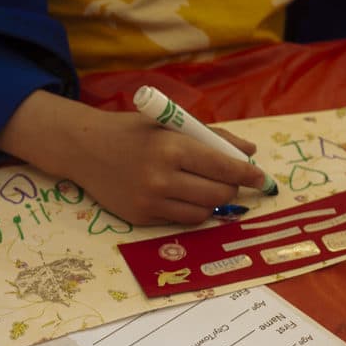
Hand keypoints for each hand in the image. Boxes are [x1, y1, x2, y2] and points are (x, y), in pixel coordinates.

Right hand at [0, 91, 264, 224]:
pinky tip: (185, 196)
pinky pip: (181, 220)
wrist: (85, 148)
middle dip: (232, 188)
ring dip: (213, 202)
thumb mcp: (171, 124)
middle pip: (218, 193)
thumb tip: (249, 153)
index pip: (223, 167)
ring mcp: (150, 201)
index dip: (247, 174)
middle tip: (232, 181)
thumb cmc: (133, 131)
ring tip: (207, 187)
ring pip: (203, 212)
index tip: (261, 178)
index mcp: (172, 147)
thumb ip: (213, 137)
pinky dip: (191, 210)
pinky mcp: (141, 218)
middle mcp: (162, 177)